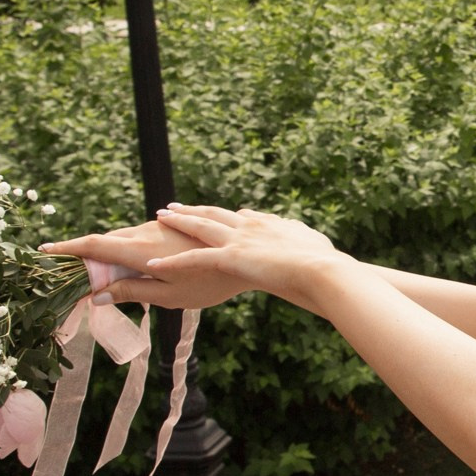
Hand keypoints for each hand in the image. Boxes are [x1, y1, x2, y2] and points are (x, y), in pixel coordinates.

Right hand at [42, 220, 247, 310]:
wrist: (248, 257)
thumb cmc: (209, 284)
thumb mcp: (168, 297)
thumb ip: (130, 292)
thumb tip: (95, 295)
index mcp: (140, 251)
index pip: (94, 246)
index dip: (67, 248)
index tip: (43, 250)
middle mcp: (147, 232)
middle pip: (107, 241)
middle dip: (87, 255)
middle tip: (71, 272)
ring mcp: (161, 225)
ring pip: (127, 236)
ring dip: (113, 251)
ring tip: (106, 272)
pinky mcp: (176, 222)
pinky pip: (146, 232)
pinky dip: (134, 244)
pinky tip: (139, 256)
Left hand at [140, 204, 344, 311]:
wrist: (320, 268)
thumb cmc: (322, 261)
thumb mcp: (311, 241)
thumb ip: (299, 233)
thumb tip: (298, 230)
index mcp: (269, 224)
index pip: (241, 217)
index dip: (224, 216)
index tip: (210, 214)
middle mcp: (249, 226)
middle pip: (213, 215)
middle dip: (192, 211)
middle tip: (173, 207)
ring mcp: (238, 240)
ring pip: (199, 228)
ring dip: (178, 222)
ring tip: (159, 217)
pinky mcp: (230, 258)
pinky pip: (193, 259)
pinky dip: (171, 262)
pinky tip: (153, 264)